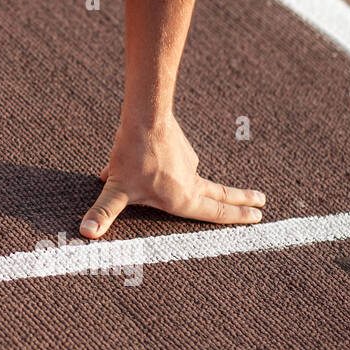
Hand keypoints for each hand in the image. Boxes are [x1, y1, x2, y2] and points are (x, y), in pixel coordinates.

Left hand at [80, 115, 264, 238]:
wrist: (144, 116)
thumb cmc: (132, 157)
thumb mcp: (115, 190)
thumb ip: (103, 213)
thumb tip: (86, 233)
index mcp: (182, 198)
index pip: (215, 213)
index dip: (235, 218)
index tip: (258, 217)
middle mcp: (190, 182)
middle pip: (220, 194)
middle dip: (240, 201)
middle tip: (262, 202)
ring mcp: (187, 162)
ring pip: (183, 176)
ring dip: (170, 179)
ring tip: (139, 171)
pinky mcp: (178, 146)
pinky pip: (166, 160)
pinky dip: (154, 163)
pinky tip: (130, 158)